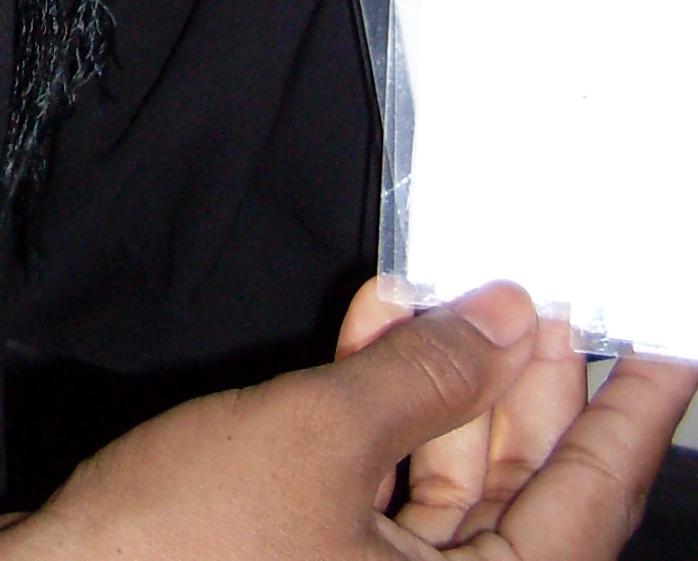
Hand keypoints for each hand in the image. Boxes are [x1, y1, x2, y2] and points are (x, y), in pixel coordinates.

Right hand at [0, 283, 693, 558]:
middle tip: (541, 308)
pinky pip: (381, 492)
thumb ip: (424, 373)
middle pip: (517, 502)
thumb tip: (502, 320)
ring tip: (440, 296)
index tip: (664, 364)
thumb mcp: (320, 435)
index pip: (581, 511)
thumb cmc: (182, 548)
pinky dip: (380, 414)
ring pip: (447, 492)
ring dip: (442, 387)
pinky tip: (372, 335)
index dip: (624, 425)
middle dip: (524, 392)